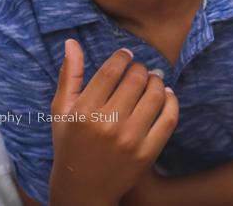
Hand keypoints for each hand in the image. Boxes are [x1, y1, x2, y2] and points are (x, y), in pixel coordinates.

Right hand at [48, 40, 178, 205]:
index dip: (123, 56)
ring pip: (155, 95)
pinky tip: (165, 95)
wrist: (83, 189)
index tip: (126, 56)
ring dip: (157, 81)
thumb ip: (69, 75)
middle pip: (136, 79)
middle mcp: (107, 125)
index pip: (112, 70)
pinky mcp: (147, 153)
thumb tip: (72, 42)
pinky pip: (169, 118)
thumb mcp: (62, 111)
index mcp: (84, 112)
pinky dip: (171, 101)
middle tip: (138, 70)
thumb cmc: (70, 143)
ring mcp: (129, 141)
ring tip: (151, 81)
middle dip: (139, 68)